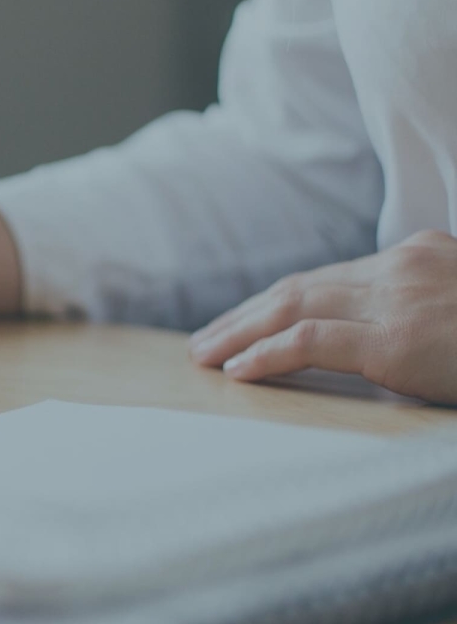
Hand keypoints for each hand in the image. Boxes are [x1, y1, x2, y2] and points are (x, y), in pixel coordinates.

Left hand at [189, 231, 456, 402]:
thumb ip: (418, 308)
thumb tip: (385, 337)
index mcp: (419, 254)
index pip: (330, 277)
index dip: (277, 301)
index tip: (245, 319)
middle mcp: (401, 266)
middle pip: (302, 288)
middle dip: (246, 315)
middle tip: (206, 338)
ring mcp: (397, 299)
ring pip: (294, 307)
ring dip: (239, 332)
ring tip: (205, 354)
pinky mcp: (397, 340)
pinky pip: (311, 342)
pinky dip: (265, 354)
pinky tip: (237, 368)